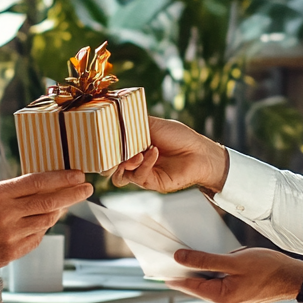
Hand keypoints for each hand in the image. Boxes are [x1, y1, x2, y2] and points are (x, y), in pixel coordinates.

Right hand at [0, 170, 91, 281]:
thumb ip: (16, 192)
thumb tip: (48, 187)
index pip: (38, 182)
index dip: (62, 178)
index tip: (79, 174)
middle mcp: (6, 214)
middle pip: (49, 202)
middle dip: (72, 194)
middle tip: (86, 188)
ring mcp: (9, 235)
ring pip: (46, 222)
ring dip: (56, 213)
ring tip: (62, 205)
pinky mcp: (10, 252)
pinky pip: (36, 239)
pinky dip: (40, 230)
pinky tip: (38, 224)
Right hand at [110, 117, 228, 192]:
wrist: (199, 152)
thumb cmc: (180, 137)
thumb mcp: (154, 124)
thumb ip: (134, 124)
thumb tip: (115, 119)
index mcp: (133, 146)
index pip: (111, 149)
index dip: (105, 147)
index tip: (102, 140)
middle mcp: (135, 160)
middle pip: (111, 165)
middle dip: (110, 159)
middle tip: (114, 150)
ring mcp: (142, 173)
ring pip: (120, 175)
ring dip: (126, 163)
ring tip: (138, 153)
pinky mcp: (150, 183)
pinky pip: (138, 176)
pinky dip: (145, 163)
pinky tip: (154, 152)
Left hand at [165, 248, 302, 302]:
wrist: (295, 278)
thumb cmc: (270, 270)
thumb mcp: (234, 261)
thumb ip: (206, 260)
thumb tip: (181, 258)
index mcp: (221, 297)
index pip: (188, 285)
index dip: (172, 274)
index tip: (159, 264)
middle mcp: (224, 301)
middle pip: (196, 285)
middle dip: (185, 270)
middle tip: (172, 254)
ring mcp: (233, 298)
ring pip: (209, 283)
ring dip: (201, 269)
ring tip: (191, 253)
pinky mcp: (239, 293)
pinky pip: (220, 281)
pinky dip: (214, 271)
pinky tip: (214, 259)